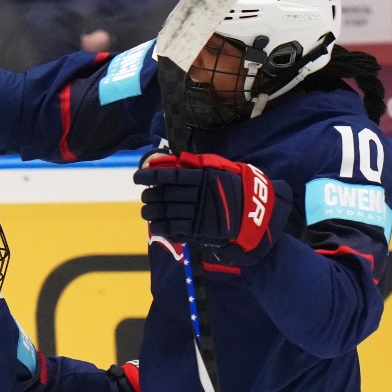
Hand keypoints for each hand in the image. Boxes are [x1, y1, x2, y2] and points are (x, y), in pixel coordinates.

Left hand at [134, 151, 291, 265]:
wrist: (254, 214)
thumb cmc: (235, 189)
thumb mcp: (220, 170)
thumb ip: (198, 165)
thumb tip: (174, 160)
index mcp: (203, 179)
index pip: (170, 176)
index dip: (151, 176)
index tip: (137, 177)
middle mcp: (199, 196)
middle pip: (165, 195)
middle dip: (150, 196)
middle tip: (144, 197)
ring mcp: (199, 215)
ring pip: (167, 214)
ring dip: (152, 214)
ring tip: (146, 212)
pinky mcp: (200, 231)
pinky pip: (176, 230)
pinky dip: (162, 228)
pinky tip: (156, 226)